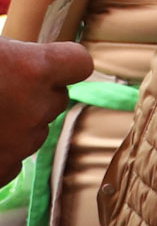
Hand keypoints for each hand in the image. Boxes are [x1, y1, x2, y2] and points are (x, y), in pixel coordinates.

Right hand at [0, 39, 89, 179]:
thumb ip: (17, 56)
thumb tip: (28, 59)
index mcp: (34, 69)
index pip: (79, 64)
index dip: (63, 64)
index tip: (46, 64)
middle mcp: (36, 107)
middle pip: (56, 100)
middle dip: (34, 96)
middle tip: (1, 91)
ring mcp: (19, 143)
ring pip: (34, 131)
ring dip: (15, 125)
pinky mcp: (0, 169)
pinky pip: (13, 163)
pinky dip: (0, 154)